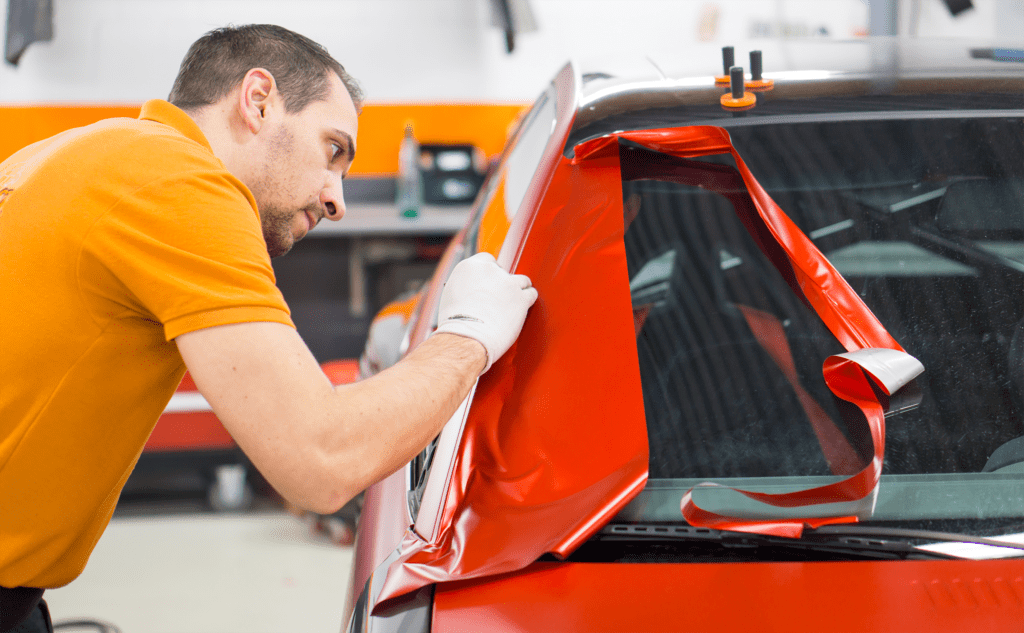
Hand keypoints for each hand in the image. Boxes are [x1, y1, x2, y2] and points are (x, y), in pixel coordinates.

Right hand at [434, 252, 537, 373]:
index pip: (487, 260)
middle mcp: (490, 270)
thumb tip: (472, 290)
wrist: (466, 337)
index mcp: (470, 267)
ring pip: (522, 280)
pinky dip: (527, 302)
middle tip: (499, 300)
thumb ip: (465, 286)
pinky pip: (531, 294)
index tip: (490, 285)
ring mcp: (507, 282)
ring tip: (512, 305)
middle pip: (504, 271)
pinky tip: (520, 311)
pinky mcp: (521, 297)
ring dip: (518, 291)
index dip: (491, 274)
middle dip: (503, 284)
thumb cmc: (455, 324)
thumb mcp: (451, 295)